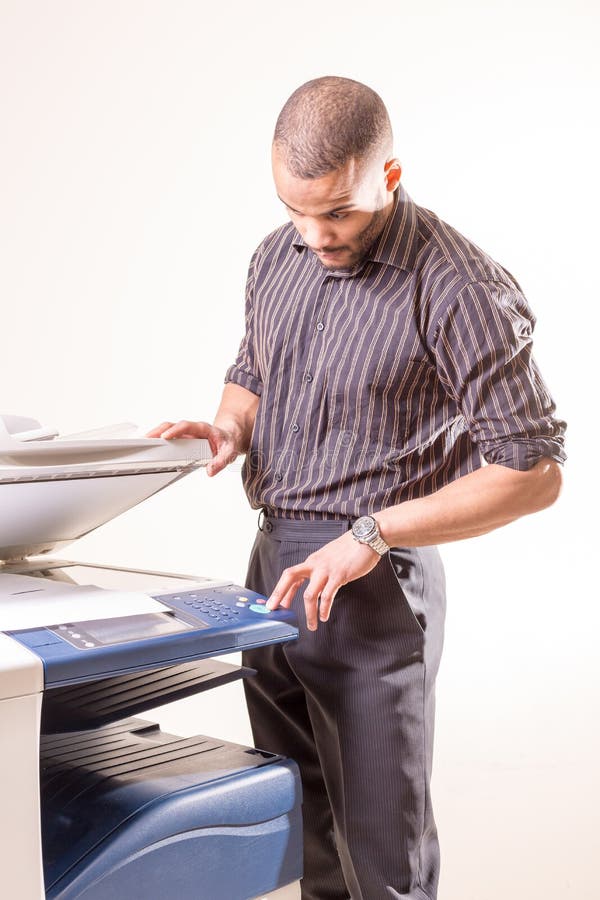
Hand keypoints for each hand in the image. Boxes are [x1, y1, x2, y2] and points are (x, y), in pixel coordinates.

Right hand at [145, 420, 239, 476]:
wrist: (229, 437)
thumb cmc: (228, 442)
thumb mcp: (230, 452)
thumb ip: (221, 461)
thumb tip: (210, 471)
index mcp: (203, 429)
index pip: (187, 426)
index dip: (176, 430)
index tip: (166, 436)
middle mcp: (192, 430)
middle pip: (171, 425)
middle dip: (158, 431)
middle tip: (146, 439)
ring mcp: (185, 434)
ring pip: (166, 430)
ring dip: (154, 435)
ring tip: (142, 444)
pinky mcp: (182, 440)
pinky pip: (167, 438)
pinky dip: (157, 441)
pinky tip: (149, 448)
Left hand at [266, 531, 381, 630]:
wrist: (368, 537)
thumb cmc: (351, 548)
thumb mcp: (330, 557)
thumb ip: (321, 569)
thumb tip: (317, 583)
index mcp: (313, 561)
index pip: (291, 575)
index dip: (281, 589)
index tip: (275, 602)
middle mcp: (316, 564)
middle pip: (290, 577)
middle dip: (280, 593)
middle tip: (275, 609)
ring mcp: (326, 570)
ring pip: (310, 594)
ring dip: (309, 613)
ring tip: (312, 625)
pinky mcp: (339, 575)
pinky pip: (327, 596)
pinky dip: (324, 609)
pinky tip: (324, 616)